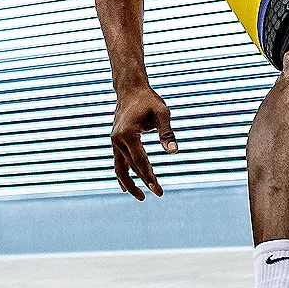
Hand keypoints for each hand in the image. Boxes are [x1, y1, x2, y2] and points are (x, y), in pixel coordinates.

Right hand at [112, 85, 177, 199]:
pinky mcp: (116, 142)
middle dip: (144, 181)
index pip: (140, 161)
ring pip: (120, 169)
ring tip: (141, 197)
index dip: (149, 177)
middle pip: (131, 167)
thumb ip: (167, 133)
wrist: (131, 90)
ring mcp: (114, 142)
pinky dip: (122, 175)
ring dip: (129, 183)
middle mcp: (117, 140)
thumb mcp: (162, 113)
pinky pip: (117, 163)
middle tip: (158, 194)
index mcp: (128, 134)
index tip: (157, 190)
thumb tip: (174, 152)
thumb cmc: (149, 100)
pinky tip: (127, 186)